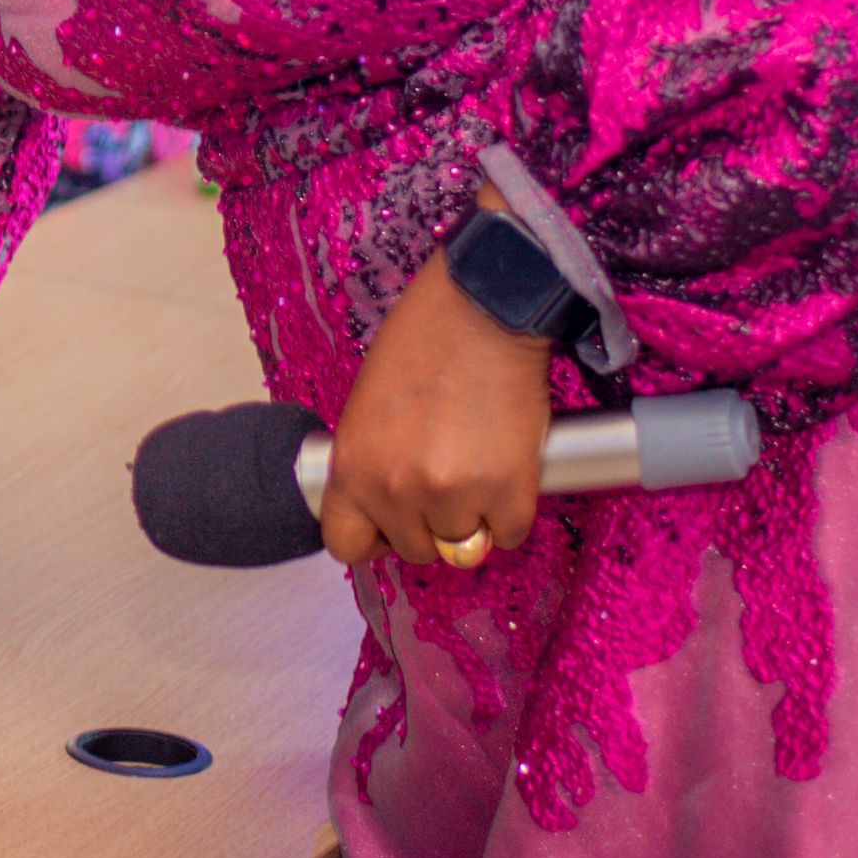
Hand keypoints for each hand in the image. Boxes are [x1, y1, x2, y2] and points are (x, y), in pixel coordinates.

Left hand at [317, 246, 555, 571]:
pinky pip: (509, 531)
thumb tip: (389, 506)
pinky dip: (512, 508)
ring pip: (464, 545)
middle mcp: (395, 490)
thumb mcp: (367, 406)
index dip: (372, 539)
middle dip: (430, 521)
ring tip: (478, 460)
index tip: (389, 528)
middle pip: (414, 549)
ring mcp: (452, 495)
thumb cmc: (423, 340)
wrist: (483, 308)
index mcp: (353, 466)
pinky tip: (507, 464)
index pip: (345, 545)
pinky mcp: (508, 494)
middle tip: (446, 474)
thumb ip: (372, 462)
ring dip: (474, 514)